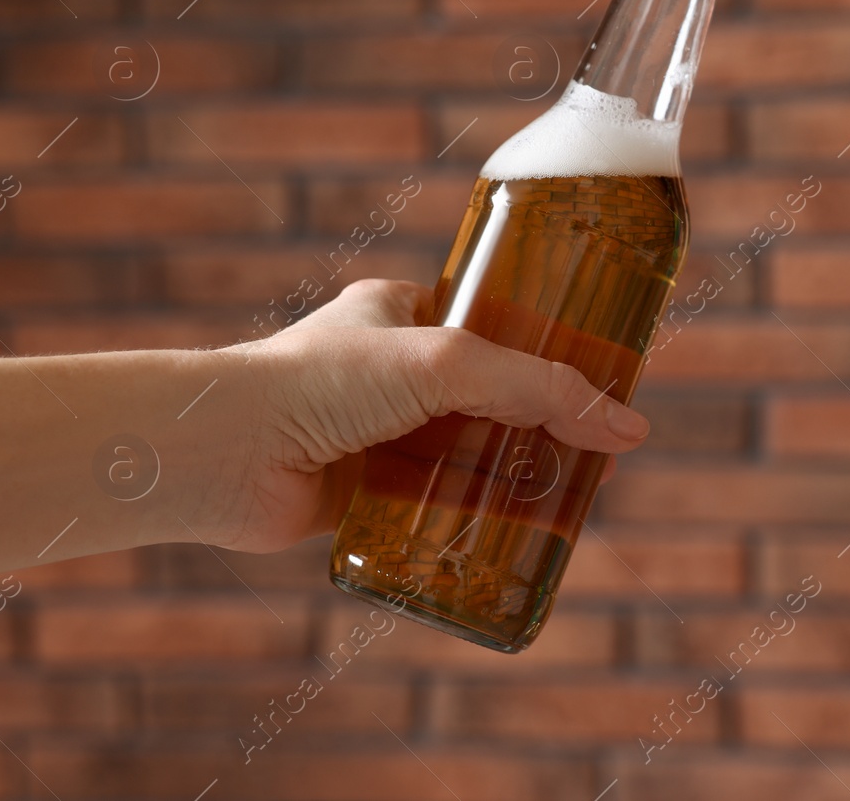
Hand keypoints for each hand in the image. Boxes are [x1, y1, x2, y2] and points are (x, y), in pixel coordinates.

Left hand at [196, 279, 648, 553]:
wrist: (223, 452)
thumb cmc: (319, 383)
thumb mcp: (448, 364)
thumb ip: (536, 389)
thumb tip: (627, 428)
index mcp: (404, 313)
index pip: (498, 329)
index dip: (552, 358)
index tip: (602, 388)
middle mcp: (392, 371)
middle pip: (492, 399)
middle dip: (544, 428)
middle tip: (600, 456)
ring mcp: (378, 434)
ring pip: (467, 455)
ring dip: (514, 477)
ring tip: (573, 499)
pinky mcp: (363, 494)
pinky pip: (434, 505)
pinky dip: (472, 518)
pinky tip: (514, 536)